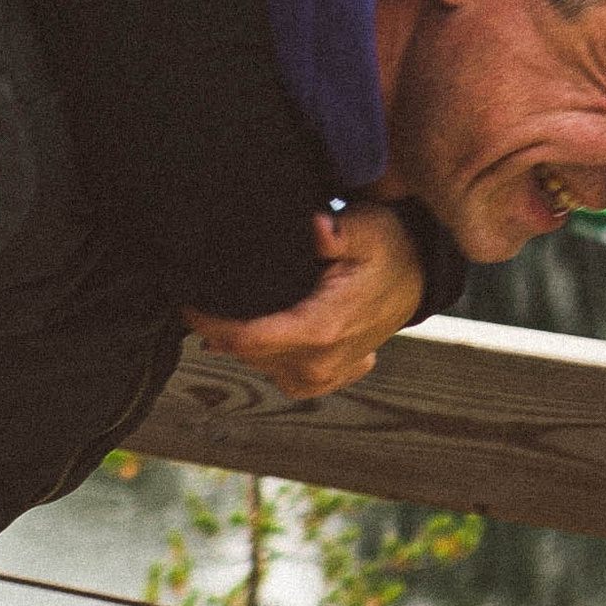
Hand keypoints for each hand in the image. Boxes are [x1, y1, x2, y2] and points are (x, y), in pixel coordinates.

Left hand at [183, 201, 423, 400]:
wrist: (420, 276)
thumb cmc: (388, 248)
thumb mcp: (368, 228)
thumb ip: (340, 231)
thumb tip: (318, 228)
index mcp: (322, 330)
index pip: (246, 340)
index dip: (207, 323)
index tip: (185, 298)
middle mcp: (320, 363)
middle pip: (244, 355)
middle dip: (215, 327)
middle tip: (195, 289)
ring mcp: (324, 376)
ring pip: (258, 366)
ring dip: (237, 341)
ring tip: (221, 305)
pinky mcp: (328, 377)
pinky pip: (279, 375)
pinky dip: (262, 354)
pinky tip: (255, 329)